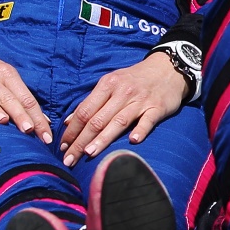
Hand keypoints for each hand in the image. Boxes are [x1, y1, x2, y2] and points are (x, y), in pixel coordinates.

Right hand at [0, 33, 51, 142]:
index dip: (38, 118)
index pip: (27, 99)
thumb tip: (43, 121)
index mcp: (8, 75)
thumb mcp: (5, 77)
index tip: (47, 137)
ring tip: (2, 121)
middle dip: (20, 115)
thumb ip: (21, 97)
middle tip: (29, 130)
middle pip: (9, 99)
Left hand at [60, 51, 188, 166]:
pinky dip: (140, 130)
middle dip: (81, 141)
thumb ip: (91, 102)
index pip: (84, 111)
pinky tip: (133, 141)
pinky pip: (148, 120)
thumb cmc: (135, 79)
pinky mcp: (157, 107)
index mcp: (107, 85)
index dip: (72, 130)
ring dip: (103, 139)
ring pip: (119, 122)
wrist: (168, 68)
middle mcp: (122, 92)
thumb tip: (69, 122)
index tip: (62, 147)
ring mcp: (140, 100)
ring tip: (89, 153)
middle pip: (97, 120)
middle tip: (69, 160)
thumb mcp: (110, 83)